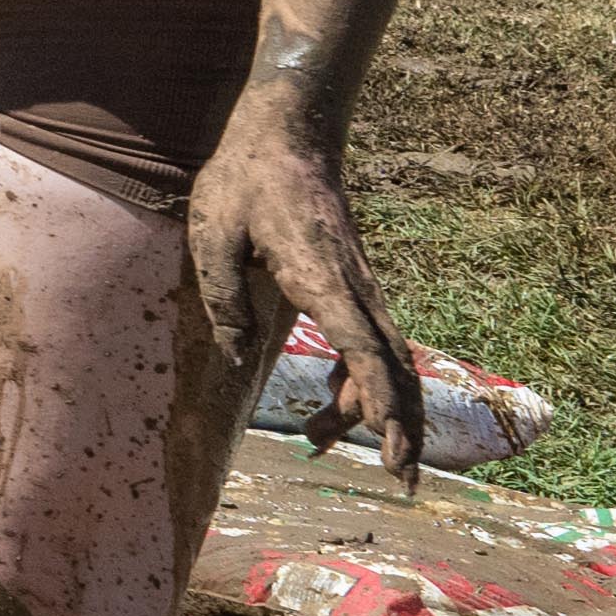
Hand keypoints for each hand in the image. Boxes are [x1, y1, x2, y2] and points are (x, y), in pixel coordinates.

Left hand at [192, 133, 410, 473]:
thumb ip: (222, 299)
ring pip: (388, 360)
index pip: (367, 355)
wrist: (286, 134)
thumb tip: (236, 357)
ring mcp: (361, 288)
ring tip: (322, 444)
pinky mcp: (353, 285)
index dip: (383, 408)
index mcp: (324, 281)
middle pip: (395, 369)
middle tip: (398, 481)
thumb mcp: (212, 236)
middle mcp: (357, 290)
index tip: (394, 452)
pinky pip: (372, 342)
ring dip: (372, 407)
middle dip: (403, 427)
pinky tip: (334, 402)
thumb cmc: (245, 181)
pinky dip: (362, 379)